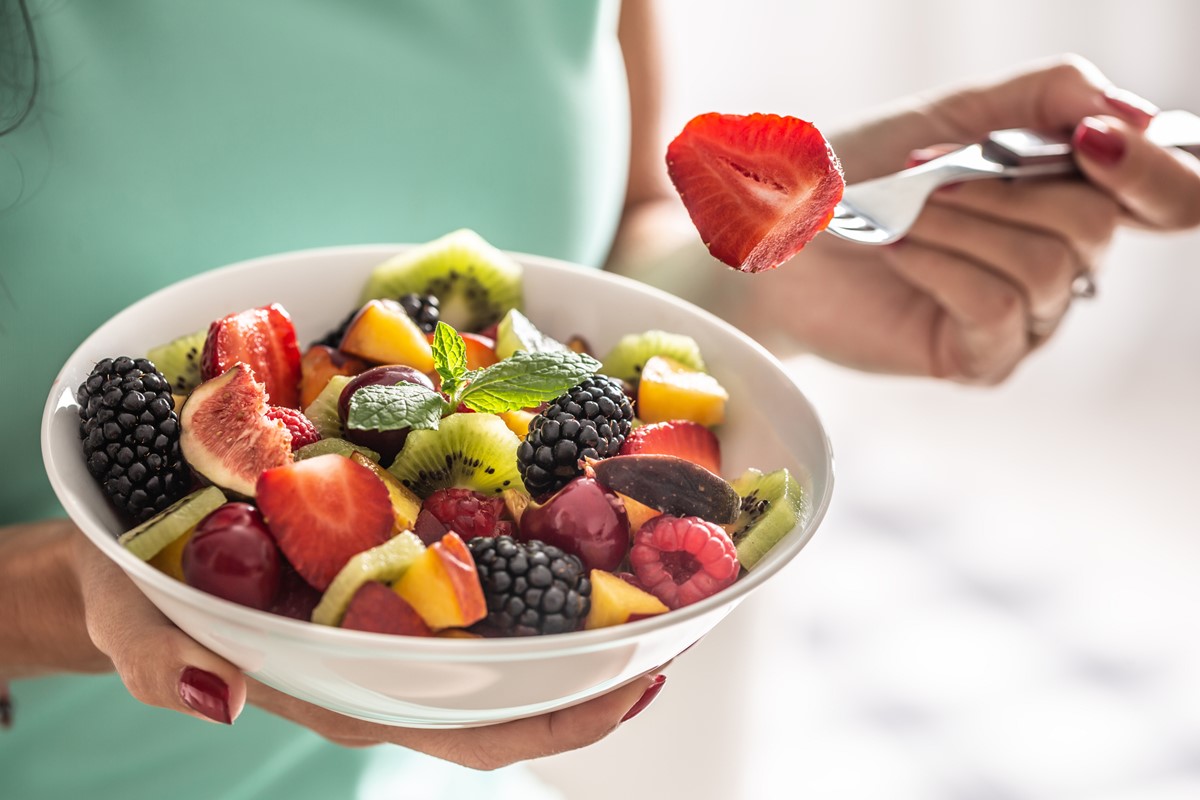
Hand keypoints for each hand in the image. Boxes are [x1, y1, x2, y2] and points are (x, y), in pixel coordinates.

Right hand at [72, 532, 662, 769]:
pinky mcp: (393, 551)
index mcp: (357, 688)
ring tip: (642, 542)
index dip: (562, 721)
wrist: (136, 550)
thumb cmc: (142, 599)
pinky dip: (524, 521)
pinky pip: (474, 548)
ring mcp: (402, 605)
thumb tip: (213, 694)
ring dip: (578, 585)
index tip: (637, 689)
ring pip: (508, 612)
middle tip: (677, 612)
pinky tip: (557, 478)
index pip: (479, 730)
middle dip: (601, 654)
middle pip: (520, 677)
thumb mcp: (138, 624)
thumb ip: (164, 659)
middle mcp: (398, 653)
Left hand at [739, 55, 1199, 382]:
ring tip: (899, 215)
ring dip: (959, 224)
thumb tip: (1135, 115)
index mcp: (1067, 194)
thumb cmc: (859, 174)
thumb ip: (1049, 97)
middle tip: (925, 174)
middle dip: (1000, 188)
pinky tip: (897, 249)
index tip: (1095, 140)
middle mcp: (1061, 261)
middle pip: (1095, 223)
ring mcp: (1025, 318)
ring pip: (1045, 268)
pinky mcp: (980, 358)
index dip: (1156, 171)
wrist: (780, 234)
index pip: (1169, 198)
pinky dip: (941, 266)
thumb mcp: (955, 114)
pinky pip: (998, 309)